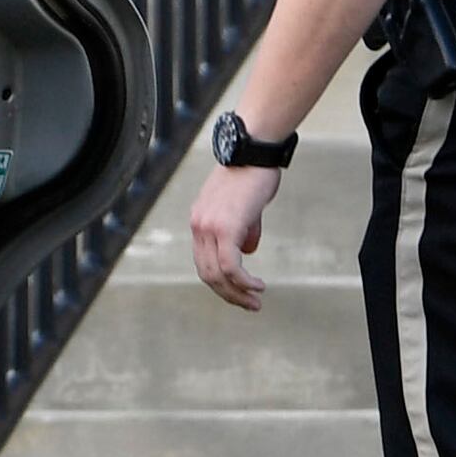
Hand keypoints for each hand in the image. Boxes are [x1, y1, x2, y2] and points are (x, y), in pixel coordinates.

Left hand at [190, 162, 279, 311]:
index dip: (221, 283)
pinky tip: (257, 287)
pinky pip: (230, 266)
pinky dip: (243, 282)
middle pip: (207, 274)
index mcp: (199, 220)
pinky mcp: (225, 228)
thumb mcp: (243, 207)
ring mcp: (209, 227)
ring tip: (256, 301)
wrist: (254, 151)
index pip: (203, 262)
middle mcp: (198, 225)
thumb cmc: (253, 174)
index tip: (239, 293)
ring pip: (217, 274)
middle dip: (229, 295)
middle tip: (250, 305)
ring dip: (237, 293)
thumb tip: (247, 251)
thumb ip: (242, 229)